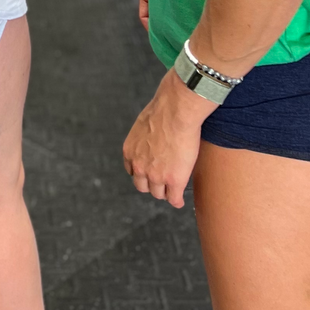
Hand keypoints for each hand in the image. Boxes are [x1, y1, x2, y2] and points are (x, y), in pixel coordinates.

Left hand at [122, 69, 213, 207]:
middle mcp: (139, 166)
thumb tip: (153, 130)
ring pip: (158, 194)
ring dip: (165, 193)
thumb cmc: (164, 109)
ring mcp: (156, 175)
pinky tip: (179, 200)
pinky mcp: (174, 180)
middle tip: (161, 182)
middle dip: (151, 184)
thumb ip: (145, 134)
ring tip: (172, 192)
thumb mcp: (144, 123)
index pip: (132, 170)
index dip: (142, 172)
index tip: (149, 172)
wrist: (176, 110)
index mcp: (130, 151)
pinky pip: (174, 198)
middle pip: (142, 186)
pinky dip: (176, 200)